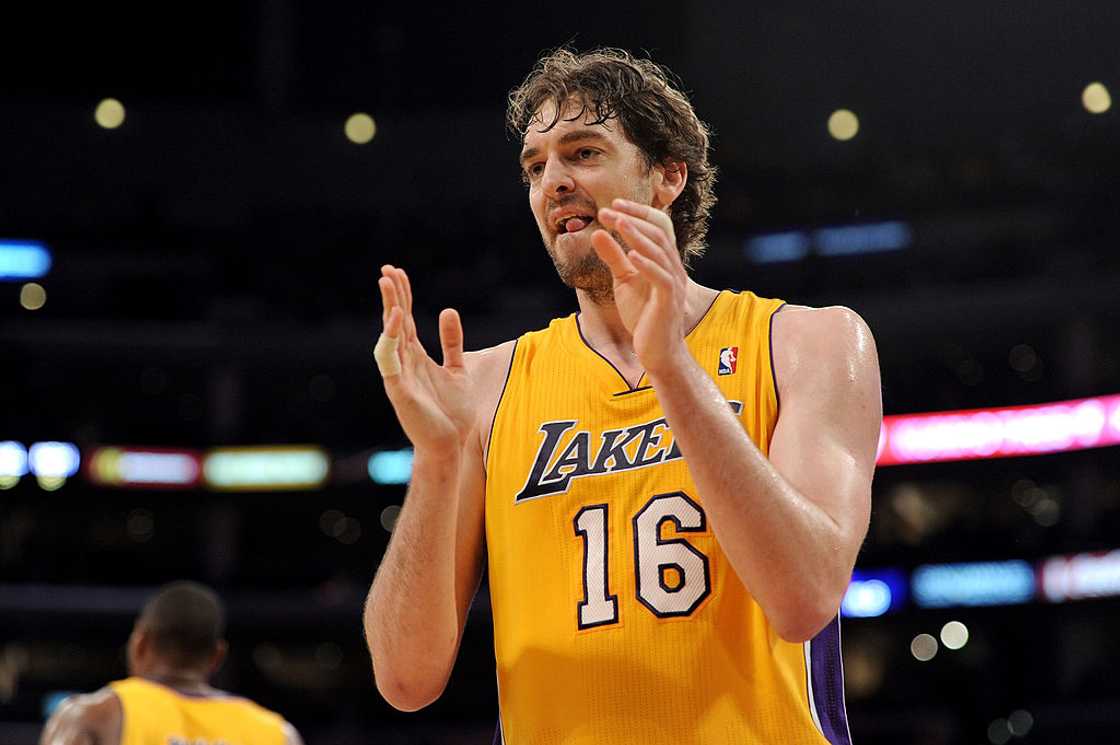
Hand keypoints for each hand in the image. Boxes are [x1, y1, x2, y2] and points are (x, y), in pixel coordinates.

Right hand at [377, 265, 474, 450]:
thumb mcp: (457, 369)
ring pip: (391, 335)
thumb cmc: (451, 411)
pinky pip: (391, 360)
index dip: (402, 295)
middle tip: (387, 269)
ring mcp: (400, 375)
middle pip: (396, 322)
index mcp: (416, 357)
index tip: (397, 272)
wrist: (449, 445)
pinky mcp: (399, 390)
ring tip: (387, 285)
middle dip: (392, 295)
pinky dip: (391, 339)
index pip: (406, 319)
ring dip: (389, 309)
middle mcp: (404, 362)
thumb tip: (447, 310)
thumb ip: (452, 342)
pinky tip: (397, 319)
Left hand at [591, 199, 689, 374]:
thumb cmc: (643, 316)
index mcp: (664, 260)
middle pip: (659, 233)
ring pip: (661, 252)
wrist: (658, 352)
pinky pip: (662, 279)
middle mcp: (673, 268)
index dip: (638, 213)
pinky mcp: (669, 302)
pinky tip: (631, 256)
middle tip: (609, 211)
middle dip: (634, 219)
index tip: (614, 204)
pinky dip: (647, 265)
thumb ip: (613, 257)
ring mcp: (674, 285)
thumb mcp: (623, 281)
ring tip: (619, 223)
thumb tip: (597, 232)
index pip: (658, 226)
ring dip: (638, 236)